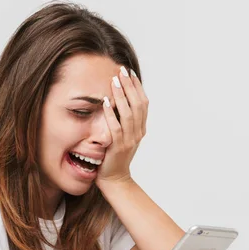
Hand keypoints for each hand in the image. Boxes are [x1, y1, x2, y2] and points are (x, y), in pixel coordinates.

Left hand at [95, 66, 148, 185]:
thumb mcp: (124, 135)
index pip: (143, 103)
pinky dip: (111, 113)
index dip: (137, 87)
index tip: (129, 73)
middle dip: (130, 86)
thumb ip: (125, 120)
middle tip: (121, 71)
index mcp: (141, 128)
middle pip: (138, 105)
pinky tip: (105, 101)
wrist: (114, 179)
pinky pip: (115, 127)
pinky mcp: (118, 147)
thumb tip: (120, 99)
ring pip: (128, 114)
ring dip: (121, 96)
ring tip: (114, 82)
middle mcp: (138, 132)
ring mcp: (129, 140)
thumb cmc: (115, 156)